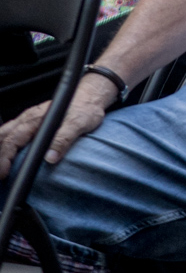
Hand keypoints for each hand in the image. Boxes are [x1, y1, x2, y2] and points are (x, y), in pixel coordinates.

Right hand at [0, 75, 119, 176]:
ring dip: (1, 151)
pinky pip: (9, 133)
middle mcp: (27, 119)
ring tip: (2, 169)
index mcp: (35, 119)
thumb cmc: (84, 109)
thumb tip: (50, 158)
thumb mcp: (78, 124)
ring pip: (3, 135)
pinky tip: (6, 155)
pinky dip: (4, 145)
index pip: (11, 140)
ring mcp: (26, 120)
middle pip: (2, 138)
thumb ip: (63, 139)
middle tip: (1, 176)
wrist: (89, 96)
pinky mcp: (29, 123)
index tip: (4, 172)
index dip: (5, 157)